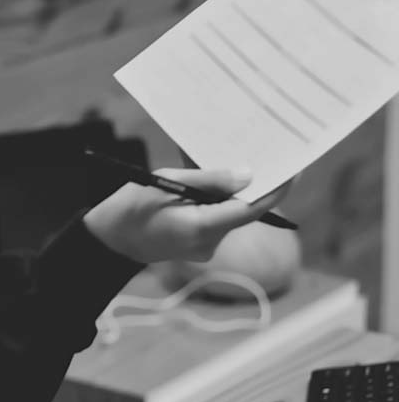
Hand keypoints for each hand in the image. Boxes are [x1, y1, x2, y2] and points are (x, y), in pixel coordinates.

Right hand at [82, 166, 290, 263]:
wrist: (109, 240)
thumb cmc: (131, 206)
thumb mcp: (166, 181)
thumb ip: (208, 179)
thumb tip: (248, 175)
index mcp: (201, 227)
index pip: (251, 209)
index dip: (275, 189)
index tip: (293, 169)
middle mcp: (209, 243)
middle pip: (243, 210)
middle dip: (250, 184)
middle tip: (260, 153)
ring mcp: (206, 248)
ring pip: (230, 213)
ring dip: (227, 191)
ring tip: (218, 164)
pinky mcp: (201, 247)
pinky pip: (217, 219)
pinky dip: (214, 201)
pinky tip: (201, 183)